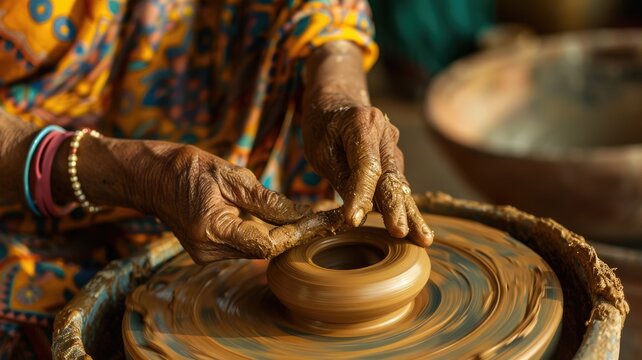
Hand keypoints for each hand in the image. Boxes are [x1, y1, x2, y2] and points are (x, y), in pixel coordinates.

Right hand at [102, 142, 347, 263]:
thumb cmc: (189, 169)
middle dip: (297, 234)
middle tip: (329, 218)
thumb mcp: (231, 176)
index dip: (298, 233)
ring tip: (314, 218)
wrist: (152, 177)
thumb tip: (303, 214)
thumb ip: (266, 200)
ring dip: (283, 234)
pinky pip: (245, 245)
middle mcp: (209, 251)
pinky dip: (264, 233)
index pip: (267, 243)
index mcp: (213, 230)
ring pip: (257, 249)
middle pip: (265, 250)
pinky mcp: (209, 252)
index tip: (325, 220)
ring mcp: (207, 255)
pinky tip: (283, 220)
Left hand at [302, 103, 432, 246]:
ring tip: (422, 239)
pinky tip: (419, 232)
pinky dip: (406, 209)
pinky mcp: (395, 161)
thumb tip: (357, 213)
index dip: (360, 195)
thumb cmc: (324, 127)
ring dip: (409, 213)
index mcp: (363, 123)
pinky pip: (398, 187)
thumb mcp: (321, 149)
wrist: (337, 103)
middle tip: (400, 231)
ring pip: (399, 184)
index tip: (353, 220)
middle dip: (396, 207)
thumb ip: (341, 177)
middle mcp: (386, 133)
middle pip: (391, 176)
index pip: (365, 165)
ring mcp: (394, 147)